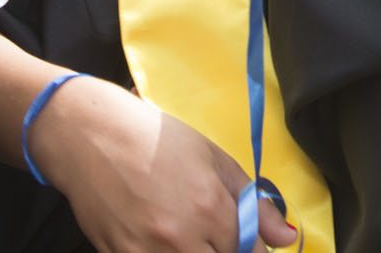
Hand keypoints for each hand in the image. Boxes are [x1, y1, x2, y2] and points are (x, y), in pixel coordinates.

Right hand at [30, 76, 298, 252]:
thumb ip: (254, 204)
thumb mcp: (215, 160)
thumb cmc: (157, 141)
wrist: (91, 138)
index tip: (248, 241)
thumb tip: (288, 238)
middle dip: (225, 251)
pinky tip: (163, 238)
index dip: (253, 248)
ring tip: (193, 235)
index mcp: (210, 208)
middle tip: (216, 234)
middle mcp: (180, 239)